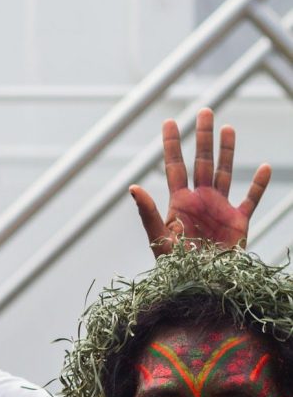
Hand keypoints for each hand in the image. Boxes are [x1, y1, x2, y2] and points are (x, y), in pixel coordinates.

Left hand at [130, 108, 269, 256]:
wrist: (199, 284)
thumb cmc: (174, 267)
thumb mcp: (158, 237)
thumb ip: (147, 212)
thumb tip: (132, 187)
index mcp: (179, 202)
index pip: (174, 165)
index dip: (172, 144)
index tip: (169, 121)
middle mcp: (200, 200)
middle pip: (202, 161)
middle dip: (203, 137)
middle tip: (204, 111)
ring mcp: (220, 209)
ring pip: (225, 173)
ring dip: (227, 151)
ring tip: (228, 127)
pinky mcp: (239, 222)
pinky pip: (251, 200)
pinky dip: (258, 185)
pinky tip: (264, 168)